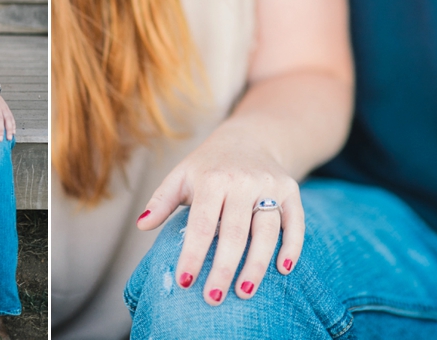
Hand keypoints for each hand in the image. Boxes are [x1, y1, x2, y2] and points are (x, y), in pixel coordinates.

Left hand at [136, 127, 303, 303]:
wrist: (248, 139)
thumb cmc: (208, 165)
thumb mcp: (181, 175)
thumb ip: (162, 200)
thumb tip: (142, 224)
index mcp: (212, 179)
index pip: (201, 224)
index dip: (193, 254)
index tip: (184, 282)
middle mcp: (242, 182)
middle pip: (235, 232)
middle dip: (224, 268)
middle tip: (214, 298)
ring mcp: (269, 186)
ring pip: (266, 231)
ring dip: (257, 264)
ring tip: (244, 291)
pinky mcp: (291, 191)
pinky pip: (295, 222)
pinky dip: (292, 246)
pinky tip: (283, 269)